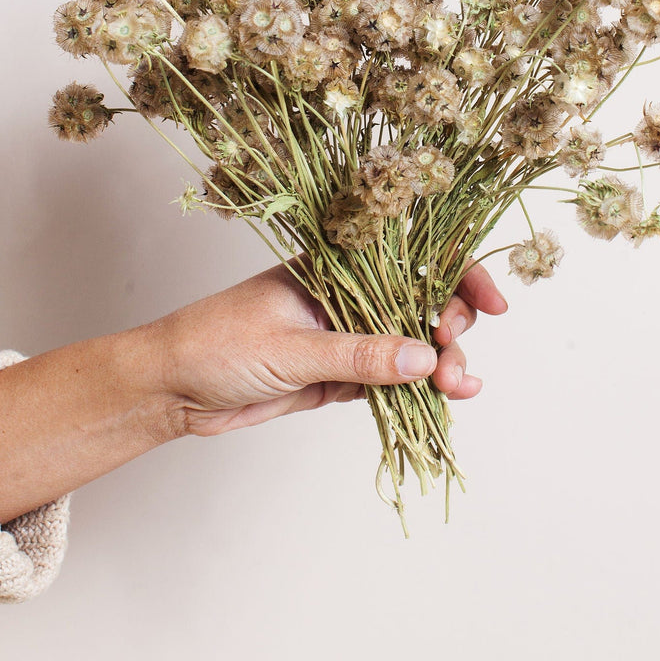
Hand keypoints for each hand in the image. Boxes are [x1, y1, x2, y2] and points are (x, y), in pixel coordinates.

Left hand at [157, 259, 508, 437]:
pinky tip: (443, 402)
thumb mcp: (289, 348)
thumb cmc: (214, 344)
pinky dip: (418, 391)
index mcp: (335, 266)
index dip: (458, 274)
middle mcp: (348, 295)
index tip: (490, 303)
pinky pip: (391, 381)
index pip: (411, 258)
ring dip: (441, 365)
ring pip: (412, 345)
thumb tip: (424, 358)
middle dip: (452, 328)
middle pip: (422, 302)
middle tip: (453, 358)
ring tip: (457, 391)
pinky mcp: (338, 376)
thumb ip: (358, 355)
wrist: (168, 388)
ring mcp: (346, 336)